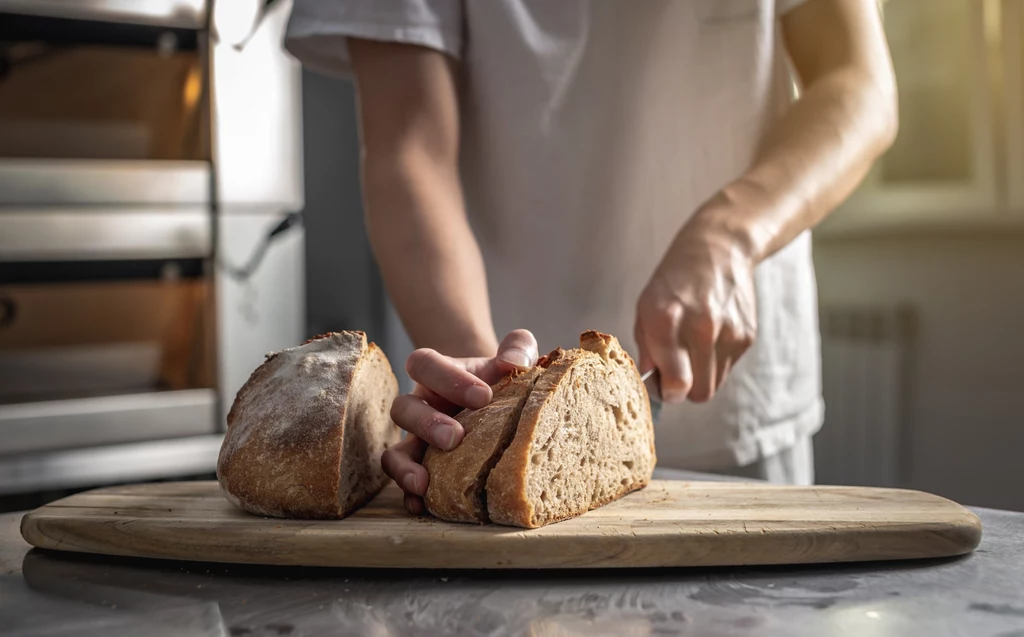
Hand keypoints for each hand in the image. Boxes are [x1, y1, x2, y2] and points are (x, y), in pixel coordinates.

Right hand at [382, 329, 538, 513]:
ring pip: (394, 451)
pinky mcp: (421, 468)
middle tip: (455, 437)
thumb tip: (515, 362)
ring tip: (424, 483)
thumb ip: (518, 348)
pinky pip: (404, 483)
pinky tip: (423, 506)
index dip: (447, 378)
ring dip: (405, 467)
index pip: (424, 364)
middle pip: (403, 408)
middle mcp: (420, 405)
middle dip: (427, 423)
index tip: (484, 395)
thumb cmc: (502, 377)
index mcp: (437, 373)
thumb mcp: (514, 357)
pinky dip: (409, 496)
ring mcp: (417, 440)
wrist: (497, 401)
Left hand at [635, 203, 757, 403]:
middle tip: (676, 372)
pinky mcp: (747, 335)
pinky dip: (716, 360)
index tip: (663, 386)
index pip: (676, 384)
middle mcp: (700, 326)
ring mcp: (728, 331)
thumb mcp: (646, 307)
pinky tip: (710, 335)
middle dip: (685, 390)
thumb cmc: (674, 281)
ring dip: (701, 376)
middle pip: (699, 393)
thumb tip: (653, 384)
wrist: (718, 249)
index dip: (667, 393)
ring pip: (714, 385)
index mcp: (666, 319)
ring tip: (692, 349)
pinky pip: (728, 368)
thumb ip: (646, 349)